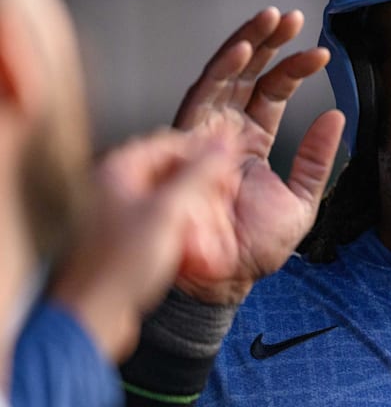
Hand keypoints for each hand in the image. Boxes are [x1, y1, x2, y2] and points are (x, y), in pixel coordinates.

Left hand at [51, 130, 241, 361]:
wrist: (94, 314)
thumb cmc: (120, 266)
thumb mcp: (169, 211)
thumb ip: (199, 173)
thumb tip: (222, 144)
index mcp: (115, 171)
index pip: (167, 143)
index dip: (201, 149)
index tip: (227, 158)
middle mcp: (109, 186)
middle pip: (164, 166)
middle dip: (197, 174)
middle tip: (223, 184)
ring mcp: (112, 212)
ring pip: (161, 192)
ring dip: (189, 198)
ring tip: (211, 209)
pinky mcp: (119, 236)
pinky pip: (154, 215)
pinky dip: (176, 218)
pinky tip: (190, 234)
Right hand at [171, 7, 344, 304]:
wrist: (225, 276)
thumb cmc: (256, 247)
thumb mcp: (302, 200)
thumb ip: (317, 158)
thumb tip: (336, 114)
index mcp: (252, 142)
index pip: (272, 93)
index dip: (294, 69)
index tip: (321, 53)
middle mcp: (226, 131)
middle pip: (247, 74)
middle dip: (268, 42)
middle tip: (291, 16)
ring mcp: (205, 133)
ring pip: (224, 75)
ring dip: (246, 44)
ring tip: (271, 19)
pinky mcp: (187, 141)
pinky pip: (201, 96)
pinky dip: (221, 70)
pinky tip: (243, 49)